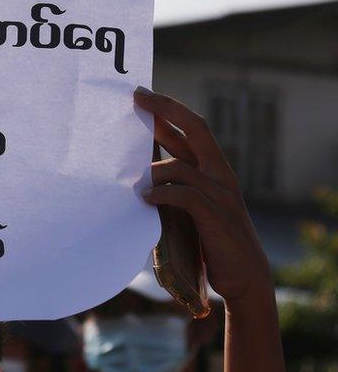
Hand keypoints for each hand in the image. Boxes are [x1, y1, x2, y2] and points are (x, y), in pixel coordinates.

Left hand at [135, 87, 272, 301]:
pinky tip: (144, 200)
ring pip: (180, 167)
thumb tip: (137, 176)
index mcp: (215, 170)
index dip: (169, 110)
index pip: (193, 129)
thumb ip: (172, 189)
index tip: (143, 95)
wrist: (243, 277)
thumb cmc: (209, 241)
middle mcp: (221, 175)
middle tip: (138, 97)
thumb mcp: (190, 209)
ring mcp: (221, 195)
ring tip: (128, 181)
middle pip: (195, 130)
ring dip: (151, 171)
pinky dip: (162, 194)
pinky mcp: (216, 217)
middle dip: (166, 110)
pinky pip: (184, 196)